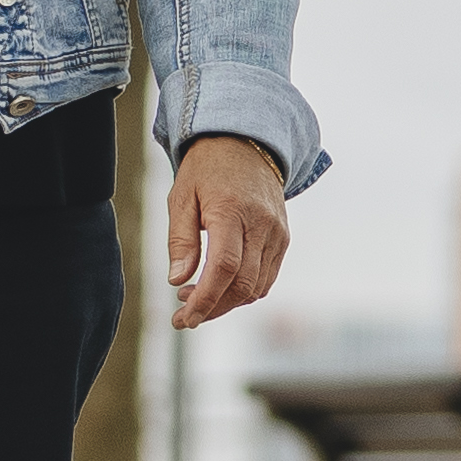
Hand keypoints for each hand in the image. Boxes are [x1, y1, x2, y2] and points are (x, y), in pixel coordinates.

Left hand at [167, 135, 291, 329]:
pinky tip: (221, 287)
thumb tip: (178, 280)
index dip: (205, 299)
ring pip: (257, 287)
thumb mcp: (182, 196)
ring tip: (197, 298)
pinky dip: (245, 291)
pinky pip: (267, 277)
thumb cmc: (207, 169)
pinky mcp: (283, 238)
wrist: (246, 142)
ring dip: (227, 303)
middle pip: (242, 284)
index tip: (184, 318)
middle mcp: (261, 224)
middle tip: (183, 315)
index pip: (223, 268)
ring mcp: (277, 232)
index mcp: (232, 211)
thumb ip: (181, 240)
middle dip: (213, 308)